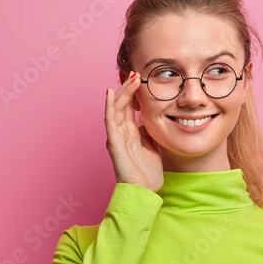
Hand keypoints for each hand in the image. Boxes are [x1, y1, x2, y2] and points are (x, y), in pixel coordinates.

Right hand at [104, 71, 164, 191]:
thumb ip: (150, 132)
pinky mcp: (113, 142)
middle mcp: (120, 131)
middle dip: (128, 87)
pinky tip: (110, 93)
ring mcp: (115, 136)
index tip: (141, 78)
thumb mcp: (153, 146)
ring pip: (116, 108)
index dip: (134, 92)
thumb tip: (151, 119)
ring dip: (123, 92)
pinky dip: (109, 106)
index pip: (130, 107)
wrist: (144, 190)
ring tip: (130, 78)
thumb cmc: (148, 172)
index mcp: (130, 132)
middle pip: (122, 104)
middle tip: (136, 72)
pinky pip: (109, 120)